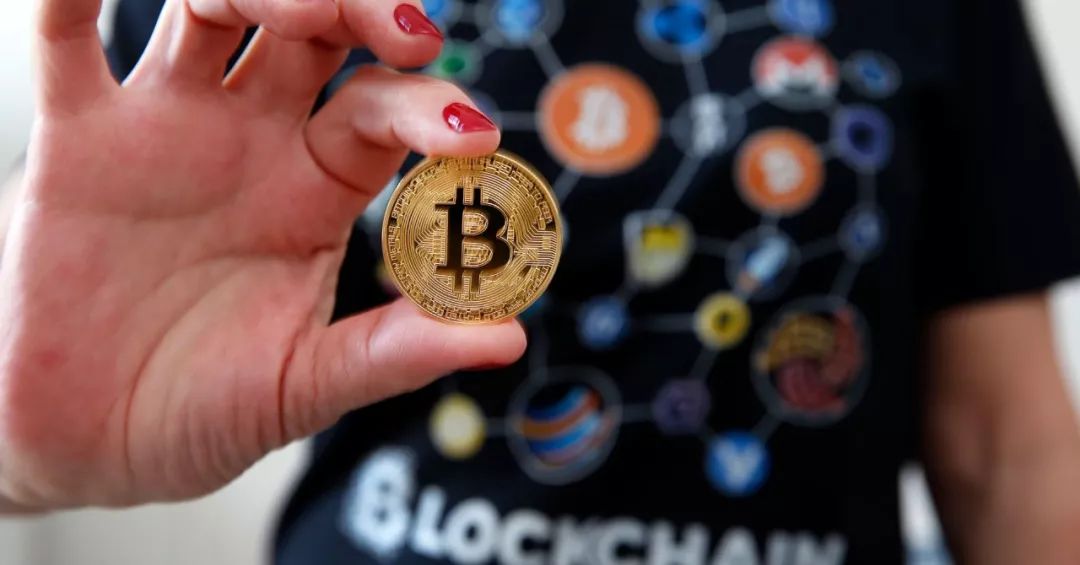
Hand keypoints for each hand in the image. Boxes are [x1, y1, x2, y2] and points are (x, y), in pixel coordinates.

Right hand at [0, 0, 523, 508]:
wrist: (90, 445)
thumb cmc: (205, 412)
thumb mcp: (306, 385)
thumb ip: (396, 352)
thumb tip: (509, 338)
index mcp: (316, 190)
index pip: (381, 111)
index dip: (428, 108)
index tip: (472, 135)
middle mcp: (250, 141)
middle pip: (313, 34)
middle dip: (360, 12)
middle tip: (408, 33)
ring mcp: (165, 129)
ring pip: (211, 10)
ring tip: (301, 11)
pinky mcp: (76, 138)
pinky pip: (67, 42)